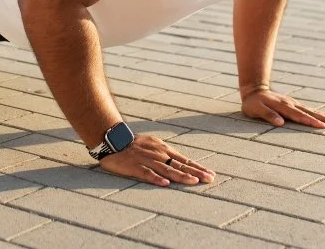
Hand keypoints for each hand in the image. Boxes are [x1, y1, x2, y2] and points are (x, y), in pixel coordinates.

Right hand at [99, 133, 215, 186]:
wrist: (113, 140)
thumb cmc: (134, 144)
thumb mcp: (154, 145)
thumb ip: (166, 154)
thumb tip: (182, 163)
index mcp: (164, 149)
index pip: (184, 160)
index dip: (197, 167)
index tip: (210, 174)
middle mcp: (159, 154)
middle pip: (180, 165)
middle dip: (196, 172)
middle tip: (209, 179)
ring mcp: (147, 160)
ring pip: (167, 169)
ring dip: (181, 176)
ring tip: (193, 181)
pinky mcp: (135, 166)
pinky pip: (147, 173)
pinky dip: (156, 179)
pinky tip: (165, 184)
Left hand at [241, 88, 324, 127]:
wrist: (254, 90)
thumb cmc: (253, 103)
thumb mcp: (255, 109)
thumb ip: (268, 115)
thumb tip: (280, 123)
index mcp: (282, 106)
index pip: (298, 115)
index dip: (309, 121)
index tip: (321, 126)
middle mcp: (290, 104)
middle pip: (308, 112)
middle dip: (321, 118)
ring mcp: (293, 103)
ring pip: (310, 110)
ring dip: (322, 115)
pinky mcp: (293, 104)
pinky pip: (307, 109)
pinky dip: (317, 112)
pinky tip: (324, 115)